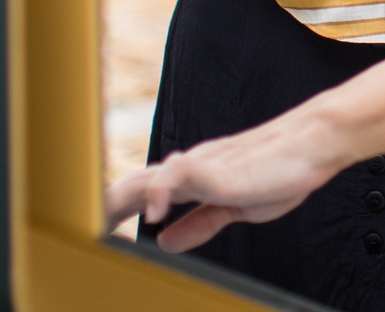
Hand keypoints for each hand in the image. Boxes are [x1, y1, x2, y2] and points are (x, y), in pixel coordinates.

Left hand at [105, 112, 349, 252]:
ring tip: (93, 224)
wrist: (312, 145)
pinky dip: (158, 194)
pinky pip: (174, 177)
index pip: (144, 193)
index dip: (115, 210)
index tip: (91, 229)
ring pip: (143, 180)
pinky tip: (154, 216)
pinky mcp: (212, 166)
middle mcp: (189, 168)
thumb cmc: (282, 170)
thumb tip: (166, 240)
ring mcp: (197, 165)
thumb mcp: (236, 209)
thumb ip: (200, 222)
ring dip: (115, 201)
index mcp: (194, 178)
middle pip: (132, 186)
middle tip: (72, 231)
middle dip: (101, 208)